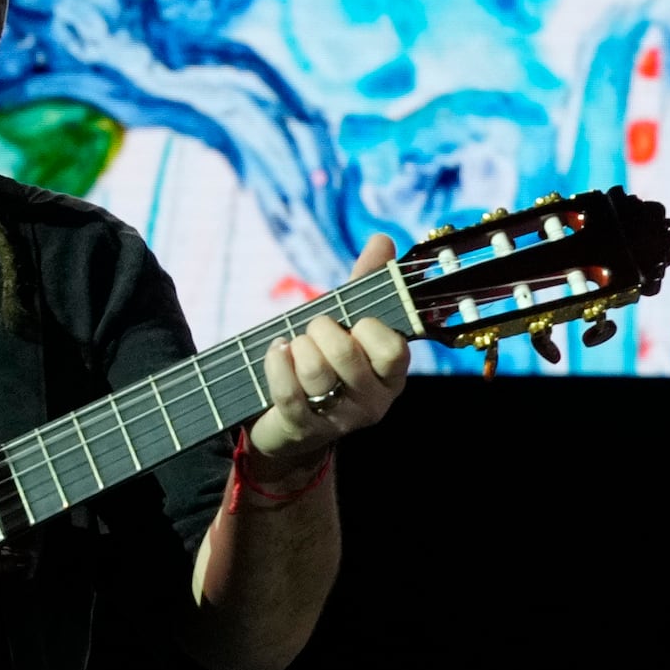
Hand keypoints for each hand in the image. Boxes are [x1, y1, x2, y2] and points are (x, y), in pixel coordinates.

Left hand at [243, 243, 413, 473]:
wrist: (291, 422)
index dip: (367, 328)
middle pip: (346, 355)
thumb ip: (367, 285)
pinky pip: (288, 391)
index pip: (393, 350)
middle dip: (320, 329)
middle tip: (315, 329)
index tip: (354, 323)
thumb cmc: (325, 363)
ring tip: (295, 344)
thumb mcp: (348, 325)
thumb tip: (383, 239)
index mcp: (391, 376)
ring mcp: (339, 420)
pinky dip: (276, 362)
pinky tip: (276, 351)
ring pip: (315, 372)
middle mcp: (372, 402)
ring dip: (297, 346)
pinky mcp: (304, 429)